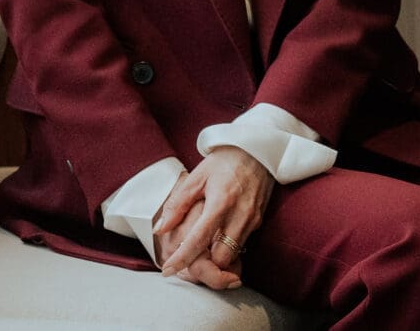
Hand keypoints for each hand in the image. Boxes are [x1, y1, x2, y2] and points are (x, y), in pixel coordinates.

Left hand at [153, 147, 274, 288]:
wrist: (258, 149)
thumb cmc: (225, 161)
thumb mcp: (197, 176)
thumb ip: (178, 204)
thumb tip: (161, 228)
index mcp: (220, 202)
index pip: (199, 239)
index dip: (182, 258)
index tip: (168, 270)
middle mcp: (239, 215)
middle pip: (221, 258)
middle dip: (205, 264)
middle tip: (189, 258)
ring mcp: (251, 219)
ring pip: (234, 256)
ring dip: (217, 258)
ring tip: (202, 250)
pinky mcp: (259, 221)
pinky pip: (242, 244)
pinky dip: (228, 248)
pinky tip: (217, 239)